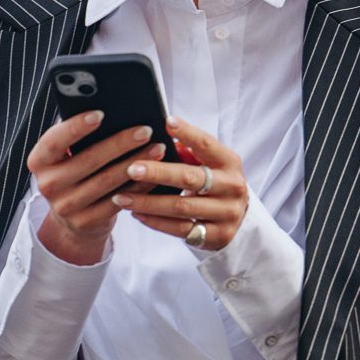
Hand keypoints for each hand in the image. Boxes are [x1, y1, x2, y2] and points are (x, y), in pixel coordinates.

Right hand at [27, 110, 163, 265]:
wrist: (70, 216)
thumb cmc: (74, 172)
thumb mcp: (66, 154)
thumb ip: (78, 137)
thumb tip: (113, 112)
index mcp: (39, 161)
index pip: (54, 141)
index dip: (76, 127)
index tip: (100, 114)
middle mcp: (48, 184)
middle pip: (88, 160)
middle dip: (120, 143)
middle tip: (145, 130)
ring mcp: (66, 206)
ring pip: (106, 181)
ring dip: (135, 163)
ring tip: (157, 149)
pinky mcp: (85, 222)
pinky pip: (117, 201)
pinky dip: (138, 187)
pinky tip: (153, 174)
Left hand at [110, 117, 247, 251]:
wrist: (237, 219)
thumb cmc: (215, 183)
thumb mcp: (209, 164)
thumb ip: (189, 152)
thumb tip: (160, 136)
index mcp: (229, 162)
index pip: (207, 144)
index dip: (188, 133)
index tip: (166, 123)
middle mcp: (232, 187)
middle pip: (190, 178)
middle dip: (158, 173)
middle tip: (131, 169)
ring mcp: (226, 214)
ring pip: (180, 207)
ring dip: (148, 202)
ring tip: (122, 197)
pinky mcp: (216, 236)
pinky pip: (180, 229)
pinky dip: (156, 222)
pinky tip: (136, 214)